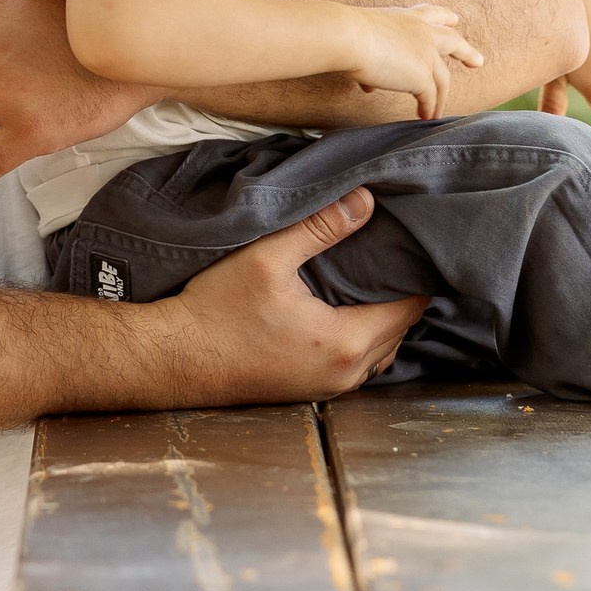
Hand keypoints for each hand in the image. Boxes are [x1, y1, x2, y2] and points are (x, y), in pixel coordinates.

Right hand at [163, 189, 425, 402]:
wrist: (176, 358)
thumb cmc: (217, 311)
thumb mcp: (268, 257)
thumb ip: (321, 227)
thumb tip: (366, 200)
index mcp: (345, 342)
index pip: (411, 307)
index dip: (414, 273)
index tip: (408, 244)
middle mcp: (347, 374)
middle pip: (401, 329)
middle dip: (400, 293)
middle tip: (391, 255)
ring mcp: (329, 387)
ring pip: (381, 350)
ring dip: (381, 318)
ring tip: (369, 280)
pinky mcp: (311, 390)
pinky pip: (357, 362)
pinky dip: (361, 336)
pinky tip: (343, 309)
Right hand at [347, 4, 482, 119]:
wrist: (348, 36)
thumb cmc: (346, 32)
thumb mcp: (363, 37)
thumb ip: (373, 58)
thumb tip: (369, 83)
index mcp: (406, 18)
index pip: (431, 14)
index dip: (444, 17)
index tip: (454, 19)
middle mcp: (421, 32)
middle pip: (452, 41)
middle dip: (466, 52)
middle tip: (477, 61)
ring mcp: (426, 54)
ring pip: (442, 79)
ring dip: (442, 97)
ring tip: (440, 111)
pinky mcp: (422, 76)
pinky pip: (430, 97)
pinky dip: (430, 109)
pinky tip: (426, 117)